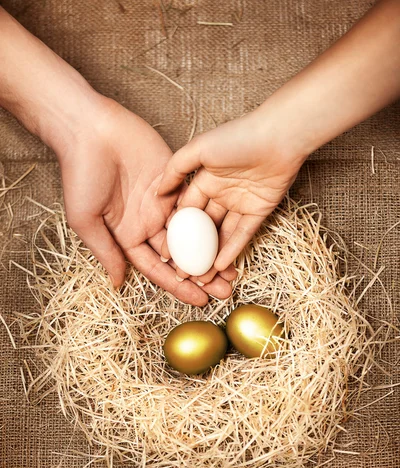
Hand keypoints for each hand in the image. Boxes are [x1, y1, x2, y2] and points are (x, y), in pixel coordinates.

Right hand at [59, 97, 234, 304]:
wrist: (90, 128)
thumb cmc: (80, 174)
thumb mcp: (86, 219)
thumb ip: (106, 251)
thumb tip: (118, 283)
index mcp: (128, 235)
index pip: (158, 267)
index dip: (178, 285)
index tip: (200, 300)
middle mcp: (149, 222)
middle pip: (181, 255)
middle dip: (202, 274)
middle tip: (225, 290)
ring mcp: (164, 201)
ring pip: (194, 232)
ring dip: (212, 250)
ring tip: (233, 268)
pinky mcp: (176, 179)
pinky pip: (198, 202)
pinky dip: (213, 218)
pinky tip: (230, 232)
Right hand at [157, 108, 305, 283]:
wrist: (279, 136)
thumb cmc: (237, 137)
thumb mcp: (199, 149)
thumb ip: (175, 169)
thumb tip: (157, 192)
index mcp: (204, 179)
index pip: (186, 212)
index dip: (176, 233)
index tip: (166, 254)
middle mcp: (220, 193)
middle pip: (203, 228)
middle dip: (192, 250)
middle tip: (182, 272)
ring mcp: (240, 203)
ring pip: (221, 235)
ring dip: (211, 255)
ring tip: (201, 276)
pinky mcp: (258, 211)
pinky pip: (242, 235)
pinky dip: (232, 250)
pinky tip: (220, 267)